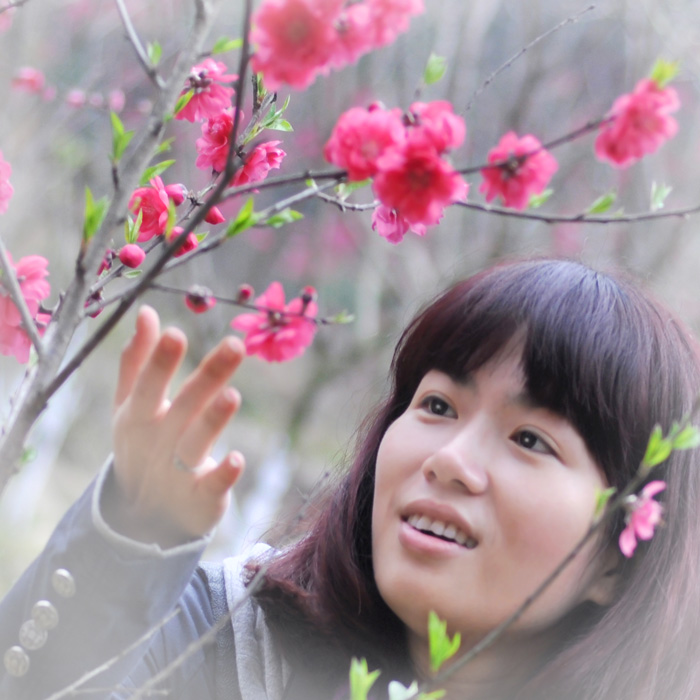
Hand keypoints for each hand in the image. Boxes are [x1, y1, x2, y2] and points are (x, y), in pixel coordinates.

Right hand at [109, 305, 245, 545]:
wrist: (142, 515)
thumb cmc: (142, 444)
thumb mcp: (130, 406)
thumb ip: (137, 361)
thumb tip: (146, 311)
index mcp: (138, 417)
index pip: (147, 386)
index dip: (160, 362)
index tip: (176, 333)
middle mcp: (158, 442)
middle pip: (184, 407)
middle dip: (208, 376)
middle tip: (234, 345)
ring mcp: (177, 473)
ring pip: (196, 444)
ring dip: (213, 421)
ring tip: (232, 395)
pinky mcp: (200, 499)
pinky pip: (211, 486)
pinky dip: (222, 475)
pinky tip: (236, 459)